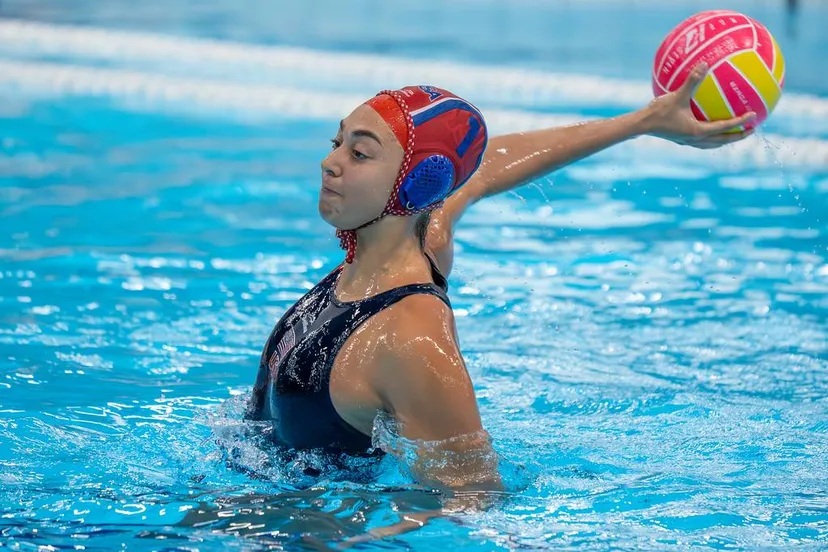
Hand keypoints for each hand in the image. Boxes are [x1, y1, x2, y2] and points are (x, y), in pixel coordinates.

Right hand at [642, 62, 756, 148]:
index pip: (724, 128)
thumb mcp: (676, 95)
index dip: (741, 122)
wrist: (641, 125)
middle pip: (722, 141)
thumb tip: (705, 64)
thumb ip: (692, 81)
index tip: (754, 116)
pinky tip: (710, 128)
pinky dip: (712, 137)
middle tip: (751, 129)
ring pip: (713, 144)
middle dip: (738, 136)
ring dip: (725, 139)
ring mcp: (688, 141)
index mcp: (697, 131)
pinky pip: (702, 140)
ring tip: (734, 134)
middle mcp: (695, 139)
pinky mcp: (682, 139)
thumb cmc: (658, 111)